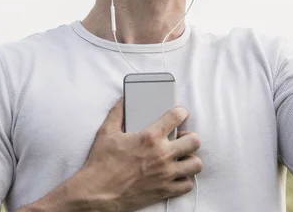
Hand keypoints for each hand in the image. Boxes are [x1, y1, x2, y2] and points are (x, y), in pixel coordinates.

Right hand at [81, 99, 202, 210]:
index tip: (180, 114)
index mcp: (149, 137)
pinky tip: (176, 175)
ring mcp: (165, 174)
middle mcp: (162, 154)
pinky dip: (184, 179)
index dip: (181, 112)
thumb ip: (117, 112)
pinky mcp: (164, 190)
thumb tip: (123, 99)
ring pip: (195, 164)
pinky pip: (187, 185)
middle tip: (182, 139)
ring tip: (181, 158)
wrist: (96, 193)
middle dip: (190, 137)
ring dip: (190, 159)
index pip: (177, 116)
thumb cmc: (101, 163)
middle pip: (194, 141)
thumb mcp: (106, 132)